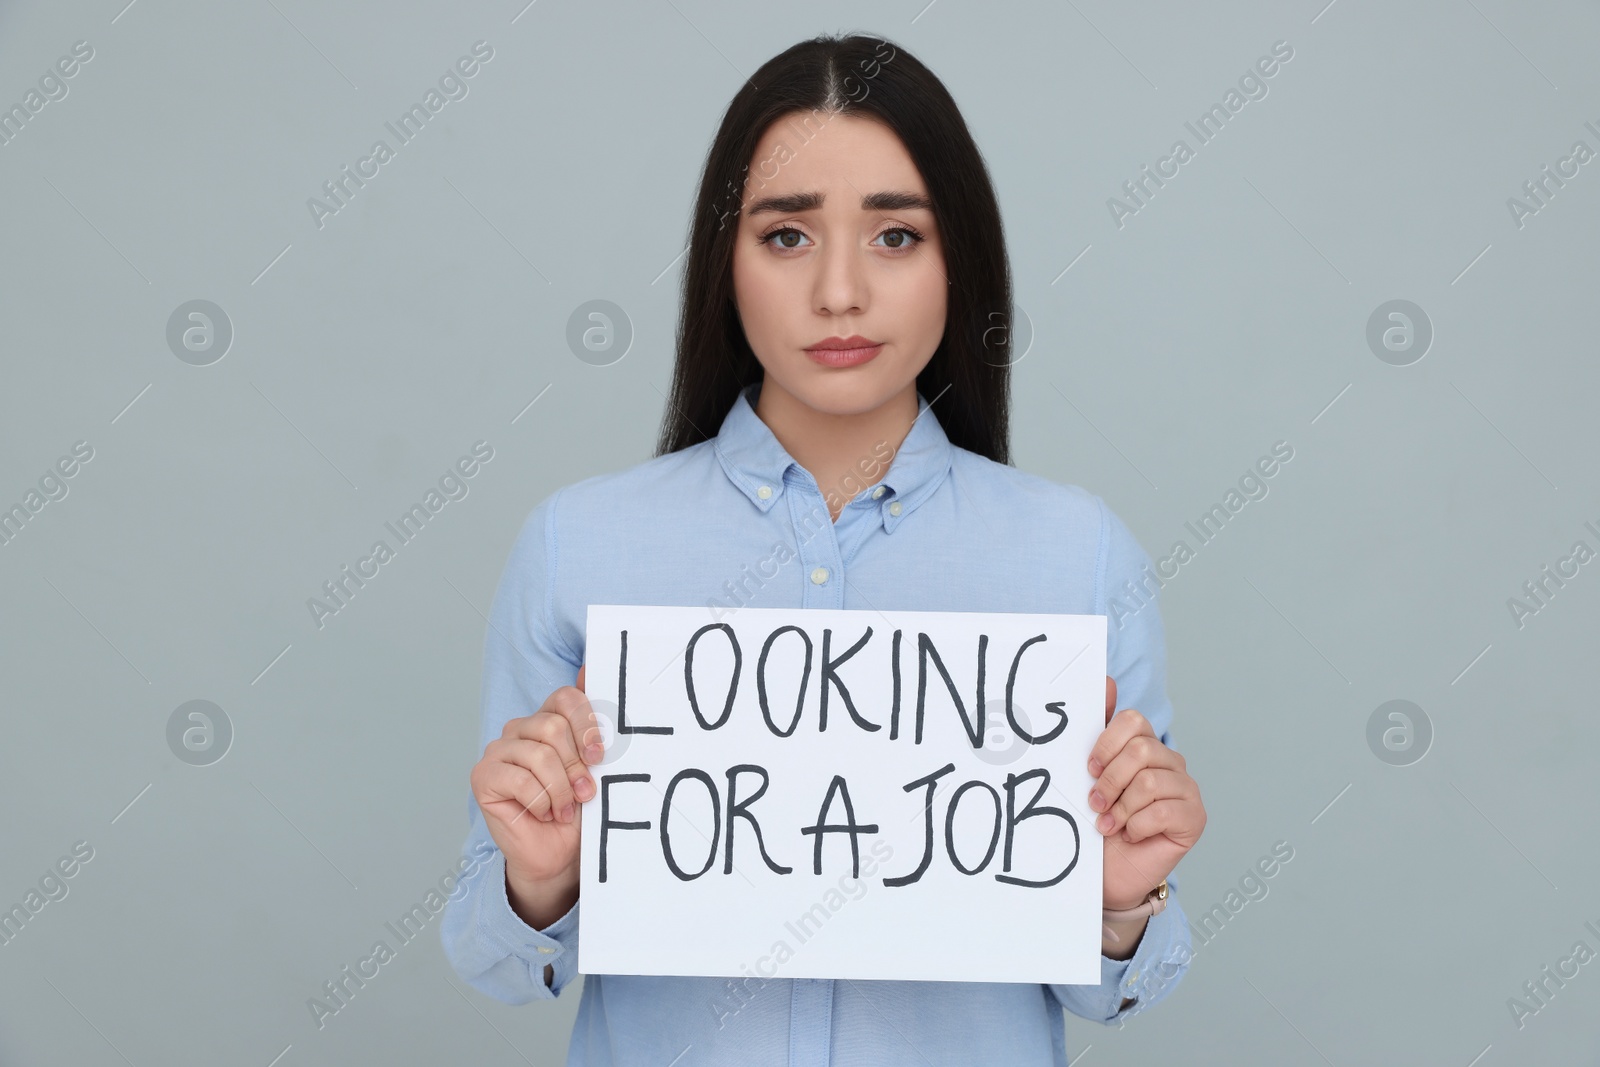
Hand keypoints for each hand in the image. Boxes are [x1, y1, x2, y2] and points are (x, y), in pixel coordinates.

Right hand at [470, 665, 600, 904]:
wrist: (559, 854)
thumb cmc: (578, 809)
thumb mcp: (594, 765)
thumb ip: (591, 721)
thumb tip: (589, 668)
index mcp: (547, 719)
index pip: (565, 698)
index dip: (586, 723)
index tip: (599, 755)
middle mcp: (520, 729)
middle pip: (553, 727)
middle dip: (575, 766)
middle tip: (584, 792)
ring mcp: (498, 751)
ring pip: (539, 754)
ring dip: (560, 789)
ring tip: (566, 808)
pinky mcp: (483, 776)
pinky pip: (519, 779)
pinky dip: (541, 801)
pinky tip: (545, 814)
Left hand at [1089, 676, 1204, 910]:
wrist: (1106, 872)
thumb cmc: (1096, 821)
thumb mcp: (1088, 775)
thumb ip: (1097, 730)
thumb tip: (1105, 680)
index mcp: (1144, 745)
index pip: (1132, 720)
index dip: (1106, 743)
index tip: (1088, 769)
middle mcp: (1169, 762)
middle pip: (1141, 750)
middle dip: (1110, 780)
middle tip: (1095, 803)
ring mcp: (1186, 790)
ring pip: (1151, 781)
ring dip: (1121, 807)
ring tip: (1108, 824)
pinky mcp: (1194, 818)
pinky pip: (1163, 811)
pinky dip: (1137, 826)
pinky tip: (1130, 835)